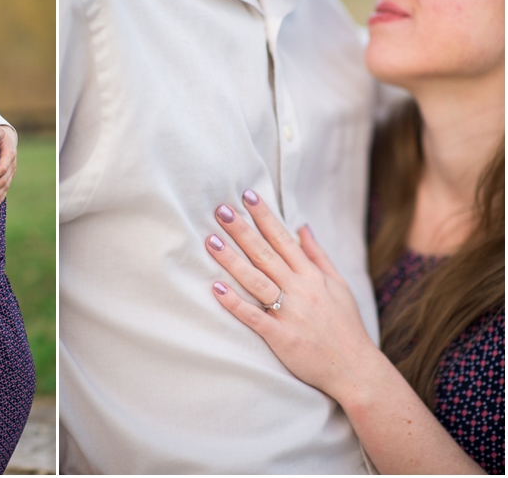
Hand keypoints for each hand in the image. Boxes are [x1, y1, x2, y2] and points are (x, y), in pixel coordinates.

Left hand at [205, 190, 375, 400]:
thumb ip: (318, 255)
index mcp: (312, 276)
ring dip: (232, 261)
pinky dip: (235, 303)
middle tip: (220, 210)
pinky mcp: (281, 337)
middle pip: (266, 254)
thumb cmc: (345, 327)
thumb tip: (302, 226)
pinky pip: (254, 317)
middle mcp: (301, 290)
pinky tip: (217, 288)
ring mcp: (290, 313)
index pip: (283, 239)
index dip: (264, 216)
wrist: (356, 371)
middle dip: (243, 230)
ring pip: (257, 281)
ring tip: (211, 241)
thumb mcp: (338, 286)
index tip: (246, 196)